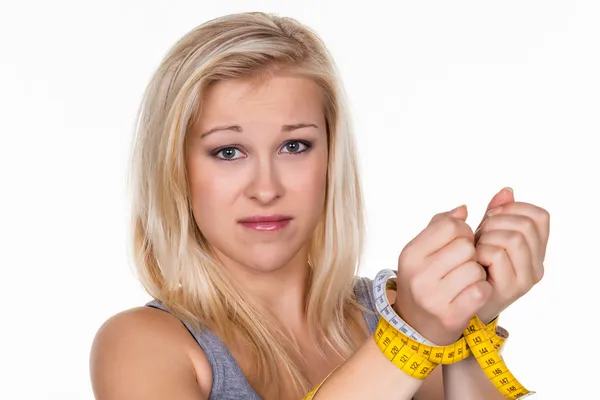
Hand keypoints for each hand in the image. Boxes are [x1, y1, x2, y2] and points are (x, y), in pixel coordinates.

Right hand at [394, 205, 491, 344]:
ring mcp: (433, 297)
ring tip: (466, 281)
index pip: (450, 225)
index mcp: (410, 254)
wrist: (415, 326)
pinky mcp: (450, 316)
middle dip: (472, 254)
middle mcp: (418, 275)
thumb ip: (440, 226)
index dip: (463, 231)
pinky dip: (482, 291)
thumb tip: (463, 209)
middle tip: (464, 264)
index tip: (459, 243)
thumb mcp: (421, 252)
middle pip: (466, 246)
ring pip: (476, 269)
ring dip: (477, 274)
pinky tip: (471, 294)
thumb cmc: (423, 281)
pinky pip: (481, 291)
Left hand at [474, 187, 549, 323]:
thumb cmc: (472, 264)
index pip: (540, 216)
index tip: (491, 216)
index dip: (513, 209)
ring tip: (477, 250)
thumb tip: (506, 191)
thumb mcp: (484, 233)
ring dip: (487, 238)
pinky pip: (497, 254)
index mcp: (535, 248)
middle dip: (495, 222)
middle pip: (525, 225)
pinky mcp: (510, 288)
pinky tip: (474, 262)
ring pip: (513, 238)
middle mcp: (537, 264)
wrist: (459, 299)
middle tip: (480, 235)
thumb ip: (497, 213)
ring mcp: (526, 278)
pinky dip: (480, 252)